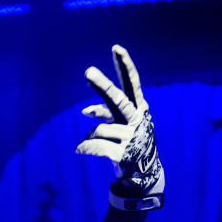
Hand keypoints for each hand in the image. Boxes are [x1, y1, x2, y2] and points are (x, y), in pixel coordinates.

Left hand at [75, 45, 164, 210]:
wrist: (141, 174)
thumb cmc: (127, 142)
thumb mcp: (119, 124)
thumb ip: (104, 113)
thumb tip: (85, 110)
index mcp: (138, 108)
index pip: (131, 83)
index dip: (124, 65)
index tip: (115, 47)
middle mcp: (137, 119)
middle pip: (117, 100)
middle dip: (102, 85)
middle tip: (88, 70)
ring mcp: (132, 137)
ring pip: (98, 129)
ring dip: (89, 136)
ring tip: (93, 143)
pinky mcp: (123, 154)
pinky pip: (93, 146)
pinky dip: (83, 147)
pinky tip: (80, 150)